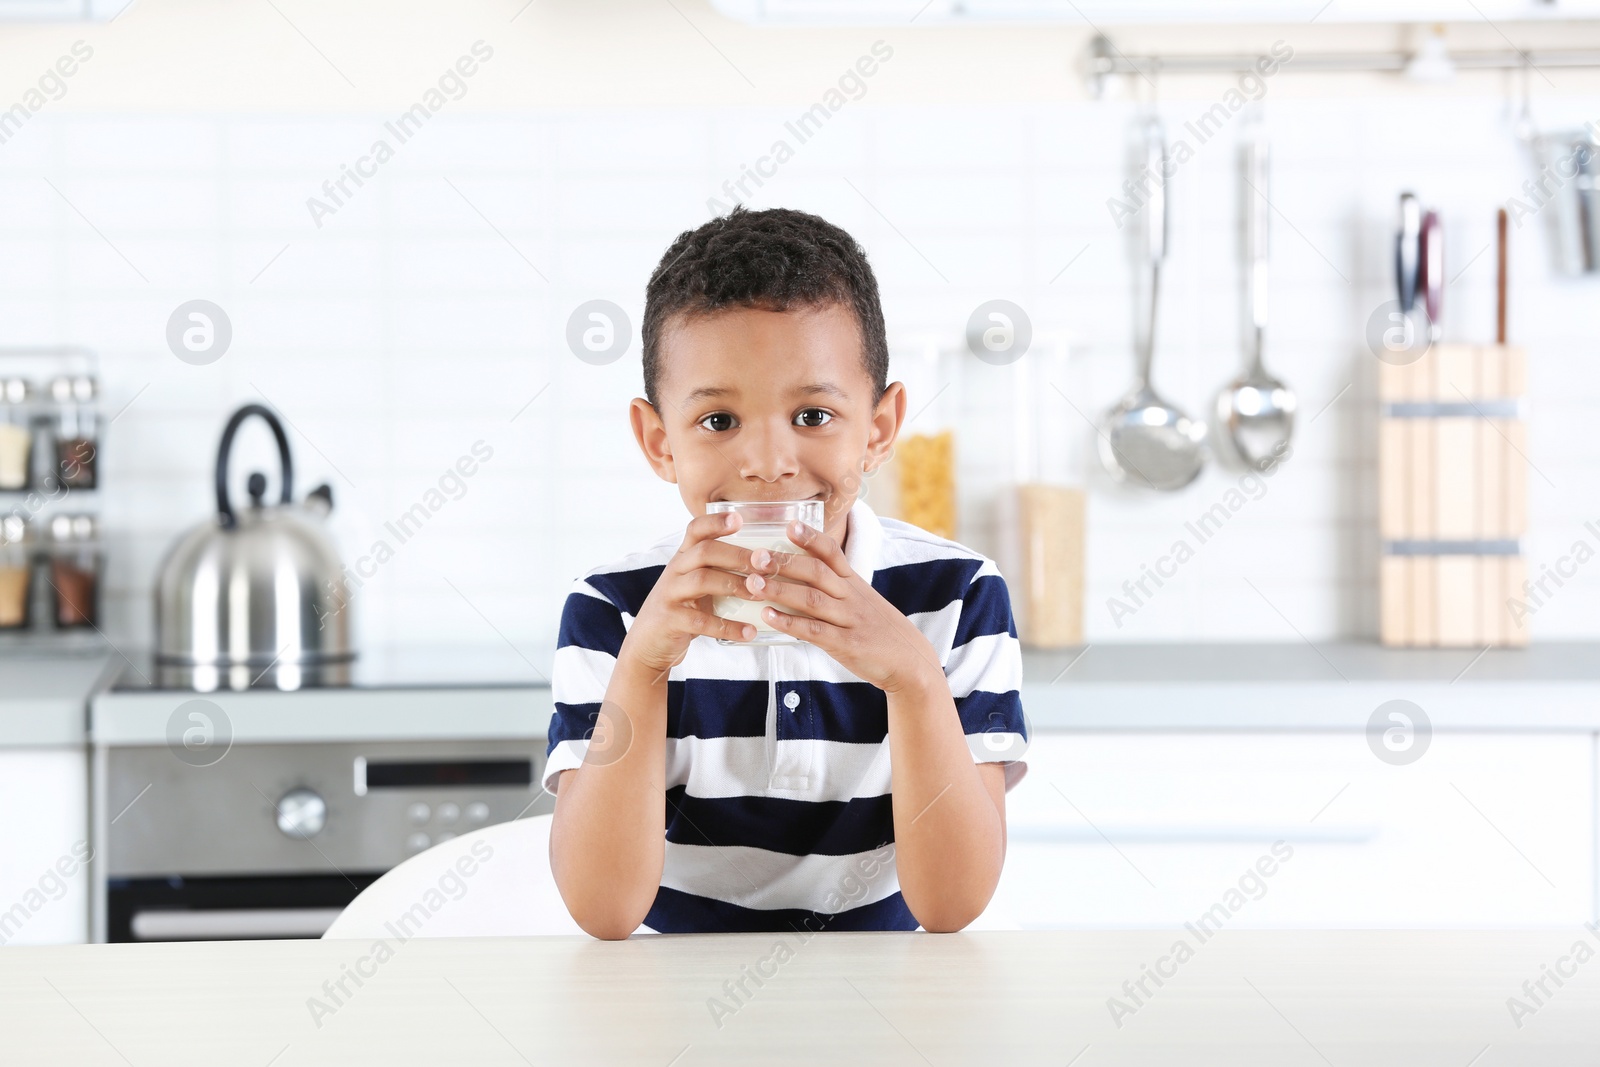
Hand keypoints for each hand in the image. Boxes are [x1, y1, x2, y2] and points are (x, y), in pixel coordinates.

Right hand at [619, 511, 761, 676]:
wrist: (648, 643)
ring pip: (702, 580)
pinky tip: (748, 632)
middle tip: (765, 564)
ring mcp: (670, 594)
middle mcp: (675, 571)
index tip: (739, 519)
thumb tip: (765, 563)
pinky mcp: (670, 620)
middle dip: (737, 555)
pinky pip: (701, 621)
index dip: (715, 522)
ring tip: (759, 595)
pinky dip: (727, 627)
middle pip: (704, 552)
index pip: (695, 530)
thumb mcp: (695, 584)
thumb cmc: (682, 609)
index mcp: (683, 558)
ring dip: (734, 585)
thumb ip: (718, 570)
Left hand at [743, 520, 942, 694]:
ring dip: (779, 590)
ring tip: (752, 583)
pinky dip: (789, 623)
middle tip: (755, 555)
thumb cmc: (879, 630)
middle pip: (816, 572)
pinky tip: (768, 617)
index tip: (789, 524)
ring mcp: (849, 620)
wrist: (910, 661)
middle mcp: (851, 597)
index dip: (811, 537)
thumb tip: (800, 574)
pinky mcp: (846, 644)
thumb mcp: (862, 600)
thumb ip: (836, 586)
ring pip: (811, 599)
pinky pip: (814, 630)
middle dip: (784, 562)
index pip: (832, 553)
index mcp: (853, 583)